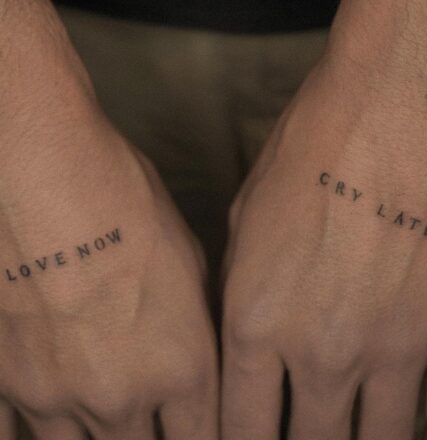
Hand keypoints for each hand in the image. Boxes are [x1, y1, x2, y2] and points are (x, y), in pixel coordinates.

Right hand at [0, 146, 217, 439]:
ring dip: (97, 437)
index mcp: (182, 365)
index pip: (203, 436)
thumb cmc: (128, 205)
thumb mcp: (189, 259)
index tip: (197, 432)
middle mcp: (121, 395)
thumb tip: (187, 340)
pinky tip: (47, 418)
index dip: (206, 438)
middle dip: (151, 439)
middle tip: (150, 426)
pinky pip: (15, 434)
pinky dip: (35, 431)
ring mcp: (55, 394)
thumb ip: (191, 317)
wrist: (47, 179)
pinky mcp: (3, 377)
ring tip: (104, 421)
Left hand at [222, 2, 426, 437]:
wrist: (387, 114)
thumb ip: (241, 286)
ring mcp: (390, 346)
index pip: (240, 421)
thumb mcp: (244, 221)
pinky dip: (414, 414)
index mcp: (256, 321)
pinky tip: (404, 410)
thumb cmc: (306, 155)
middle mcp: (320, 349)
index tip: (244, 438)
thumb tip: (245, 329)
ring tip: (348, 427)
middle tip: (299, 433)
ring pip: (378, 437)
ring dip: (360, 437)